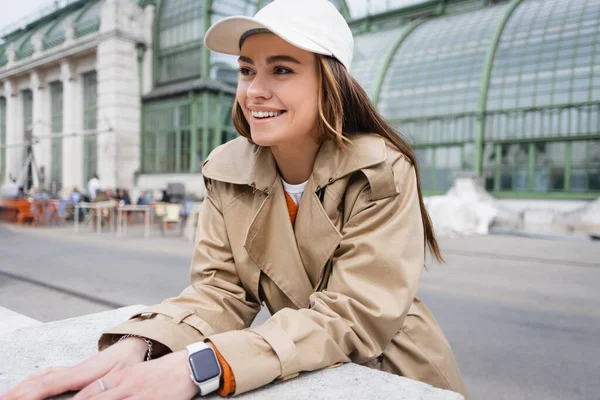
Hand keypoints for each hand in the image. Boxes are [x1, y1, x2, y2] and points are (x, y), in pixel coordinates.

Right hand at [0, 337, 147, 399]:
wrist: (134, 346)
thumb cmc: (128, 363)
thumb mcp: (117, 378)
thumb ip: (98, 390)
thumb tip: (78, 399)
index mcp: (80, 373)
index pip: (48, 385)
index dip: (29, 394)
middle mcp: (71, 371)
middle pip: (37, 382)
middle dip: (17, 393)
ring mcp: (70, 370)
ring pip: (39, 378)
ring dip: (21, 388)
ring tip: (5, 396)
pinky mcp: (72, 371)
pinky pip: (46, 376)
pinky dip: (32, 381)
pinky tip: (26, 386)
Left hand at [72, 350, 198, 399]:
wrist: (188, 367)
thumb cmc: (164, 370)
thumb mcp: (138, 372)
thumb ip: (121, 382)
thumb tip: (102, 392)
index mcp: (124, 375)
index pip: (93, 389)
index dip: (79, 399)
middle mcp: (128, 385)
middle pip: (99, 399)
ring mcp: (140, 395)